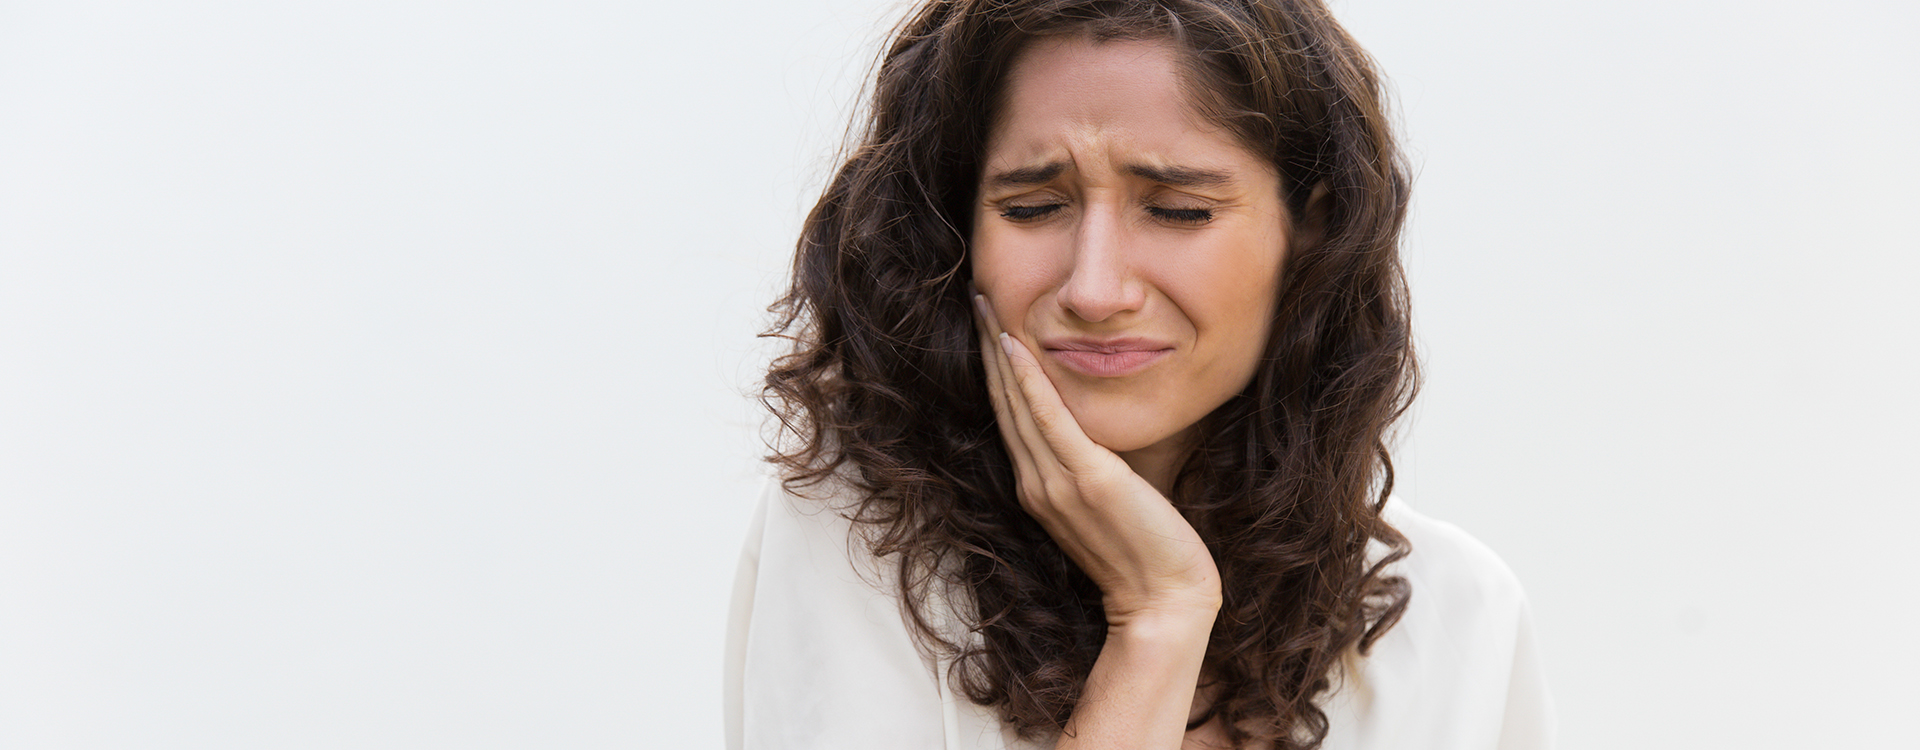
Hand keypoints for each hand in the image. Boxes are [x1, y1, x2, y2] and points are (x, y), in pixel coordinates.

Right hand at [973, 295, 1221, 624]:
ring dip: (1000, 350)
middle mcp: (1036, 483)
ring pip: (1017, 403)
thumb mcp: (1110, 501)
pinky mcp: (1086, 478)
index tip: (989, 326)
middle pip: (1002, 402)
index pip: (1009, 417)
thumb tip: (1100, 429)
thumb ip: (1093, 466)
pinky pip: (1047, 418)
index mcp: (1037, 489)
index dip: (995, 369)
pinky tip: (1015, 345)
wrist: (1164, 600)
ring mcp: (1055, 482)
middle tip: (976, 299)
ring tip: (987, 307)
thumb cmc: (1147, 553)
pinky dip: (1027, 380)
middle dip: (988, 348)